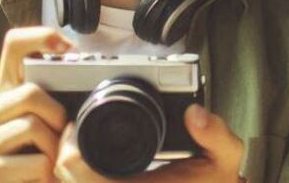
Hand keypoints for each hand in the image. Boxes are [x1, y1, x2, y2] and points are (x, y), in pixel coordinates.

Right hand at [0, 26, 72, 181]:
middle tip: (59, 134)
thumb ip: (57, 92)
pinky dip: (50, 173)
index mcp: (5, 91)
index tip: (67, 48)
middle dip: (56, 115)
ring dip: (54, 148)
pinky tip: (42, 177)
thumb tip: (81, 63)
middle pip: (29, 92)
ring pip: (33, 126)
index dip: (40, 37)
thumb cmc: (40, 153)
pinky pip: (38, 162)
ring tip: (50, 159)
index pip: (14, 46)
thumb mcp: (51, 118)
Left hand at [54, 104, 243, 181]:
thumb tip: (194, 113)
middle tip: (71, 130)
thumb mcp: (226, 157)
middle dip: (62, 156)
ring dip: (67, 172)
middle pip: (66, 182)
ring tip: (76, 145)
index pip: (79, 174)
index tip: (74, 125)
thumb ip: (215, 134)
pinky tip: (87, 163)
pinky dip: (79, 179)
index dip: (69, 149)